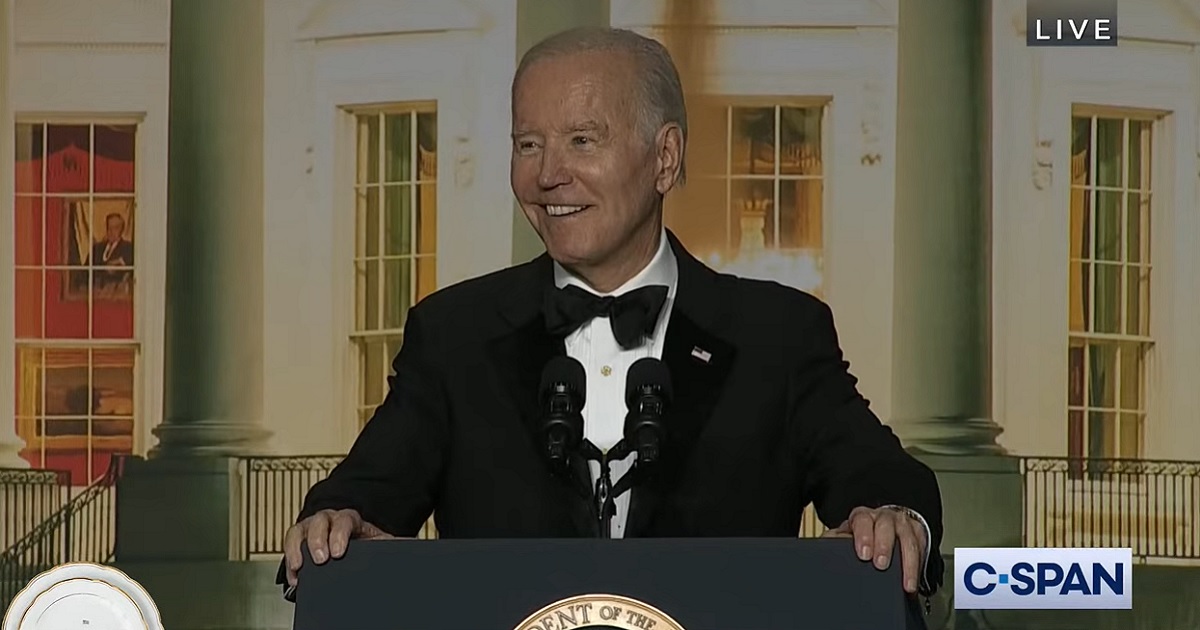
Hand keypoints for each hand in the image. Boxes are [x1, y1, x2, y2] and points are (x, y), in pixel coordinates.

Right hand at [282, 508, 396, 586]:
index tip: (339, 552)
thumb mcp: (380, 544)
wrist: (359, 548)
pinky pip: (291, 545)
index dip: (340, 534)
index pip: (345, 520)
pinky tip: (295, 576)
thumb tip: (406, 545)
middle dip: (318, 540)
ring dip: (297, 548)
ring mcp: (313, 529)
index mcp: (351, 520)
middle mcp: (330, 520)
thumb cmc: (369, 545)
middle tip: (321, 560)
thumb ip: (389, 543)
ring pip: (300, 529)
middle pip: (319, 521)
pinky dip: (290, 560)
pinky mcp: (301, 543)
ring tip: (299, 567)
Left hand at [823, 506, 925, 593]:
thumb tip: (829, 547)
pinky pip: (921, 547)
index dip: (863, 536)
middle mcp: (884, 517)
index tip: (863, 554)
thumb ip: (835, 540)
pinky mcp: (917, 534)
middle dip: (884, 546)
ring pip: (908, 539)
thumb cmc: (860, 536)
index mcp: (862, 517)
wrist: (881, 530)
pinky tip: (915, 578)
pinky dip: (920, 564)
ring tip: (906, 582)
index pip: (862, 520)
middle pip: (886, 526)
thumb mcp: (844, 536)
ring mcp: (902, 524)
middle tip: (881, 564)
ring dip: (908, 562)